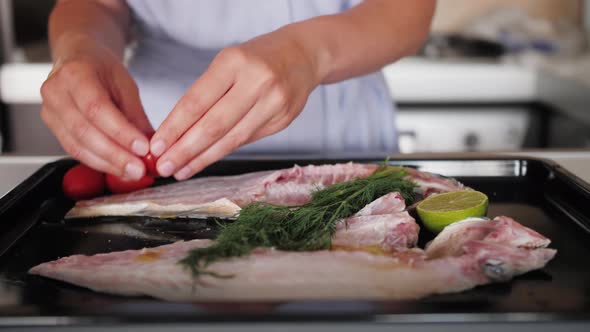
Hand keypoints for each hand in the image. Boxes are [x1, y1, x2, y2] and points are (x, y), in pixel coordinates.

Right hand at [41, 41, 153, 179]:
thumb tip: (152, 145)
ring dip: (107, 164)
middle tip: (139, 168)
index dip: (120, 132)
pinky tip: (116, 168)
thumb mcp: (125, 84)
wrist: (77, 59)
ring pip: (77, 146)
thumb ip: (136, 115)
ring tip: (131, 172)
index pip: (97, 109)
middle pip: (85, 131)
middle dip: (115, 155)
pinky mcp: (52, 127)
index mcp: (75, 74)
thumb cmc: (101, 68)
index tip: (143, 148)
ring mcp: (50, 111)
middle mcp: (56, 93)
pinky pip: (74, 150)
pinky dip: (98, 162)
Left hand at [150, 28, 320, 179]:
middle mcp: (257, 82)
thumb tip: (175, 133)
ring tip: (181, 170)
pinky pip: (246, 140)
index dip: (175, 127)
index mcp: (234, 62)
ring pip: (231, 139)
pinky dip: (223, 152)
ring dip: (202, 158)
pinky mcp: (283, 120)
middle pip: (214, 125)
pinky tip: (206, 161)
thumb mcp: (228, 63)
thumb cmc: (256, 58)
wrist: (303, 56)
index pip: (197, 101)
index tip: (157, 145)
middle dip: (185, 149)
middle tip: (165, 166)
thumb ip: (206, 94)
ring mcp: (274, 103)